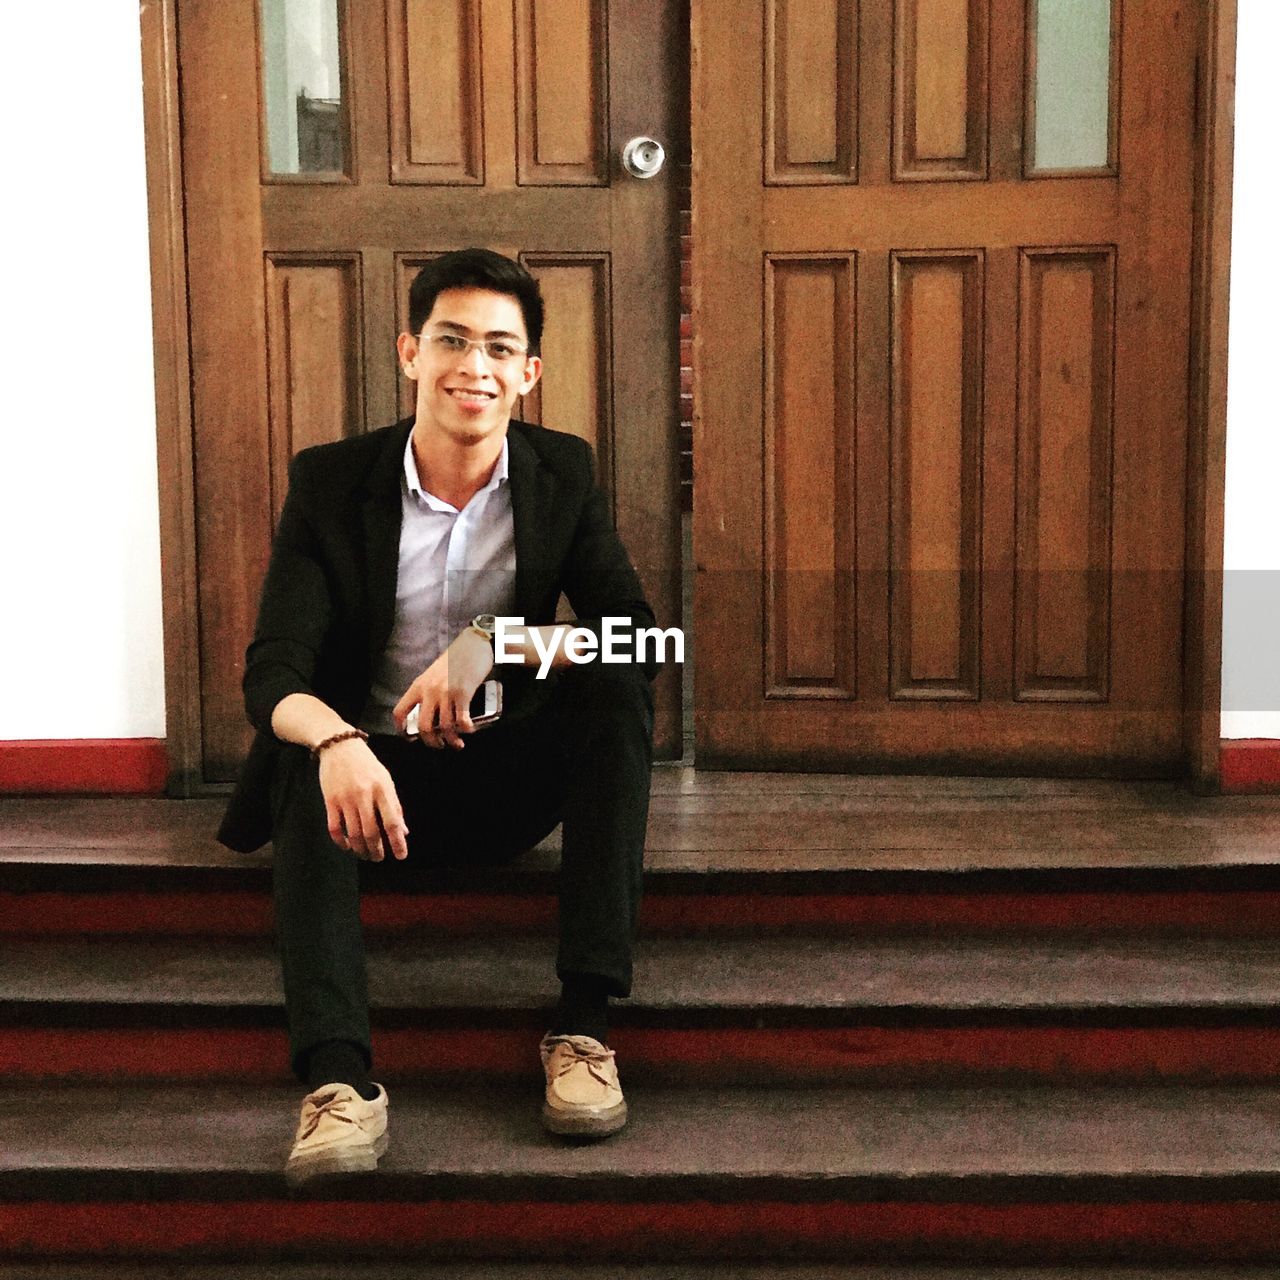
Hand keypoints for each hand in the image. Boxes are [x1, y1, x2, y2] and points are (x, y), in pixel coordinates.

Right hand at [317, 737, 408, 860]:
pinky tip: (348, 846)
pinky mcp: (330, 801)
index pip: (392, 821)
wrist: (339, 746)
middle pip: (371, 831)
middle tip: (379, 858)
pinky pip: (335, 828)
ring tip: (366, 855)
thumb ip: (394, 805)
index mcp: (382, 789)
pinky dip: (341, 842)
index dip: (397, 841)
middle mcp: (364, 795)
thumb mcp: (386, 780)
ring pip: (354, 833)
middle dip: (377, 850)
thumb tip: (403, 831)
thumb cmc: (367, 764)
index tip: (401, 856)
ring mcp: (345, 799)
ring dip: (361, 849)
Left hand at [393, 628, 493, 749]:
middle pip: (423, 726)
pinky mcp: (463, 693)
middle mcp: (429, 690)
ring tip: (457, 743)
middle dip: (431, 742)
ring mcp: (446, 692)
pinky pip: (462, 720)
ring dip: (451, 740)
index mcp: (418, 685)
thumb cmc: (456, 658)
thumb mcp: (434, 674)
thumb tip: (430, 714)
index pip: (400, 711)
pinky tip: (469, 730)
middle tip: (439, 745)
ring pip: (444, 727)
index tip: (409, 738)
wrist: (474, 644)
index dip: (401, 729)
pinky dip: (465, 729)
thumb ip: (429, 691)